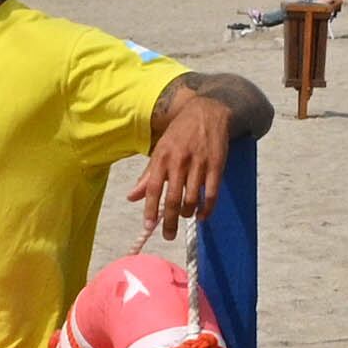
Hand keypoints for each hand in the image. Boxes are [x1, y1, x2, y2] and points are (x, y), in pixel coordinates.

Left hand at [128, 89, 231, 237]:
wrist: (207, 111)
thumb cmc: (180, 133)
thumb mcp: (160, 150)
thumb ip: (147, 176)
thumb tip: (132, 198)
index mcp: (162, 157)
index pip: (153, 189)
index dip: (150, 211)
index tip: (148, 227)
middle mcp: (179, 161)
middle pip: (172, 199)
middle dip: (169, 222)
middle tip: (168, 236)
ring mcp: (199, 164)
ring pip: (191, 199)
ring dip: (187, 214)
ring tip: (184, 217)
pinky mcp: (216, 165)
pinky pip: (210, 194)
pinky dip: (206, 209)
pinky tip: (202, 216)